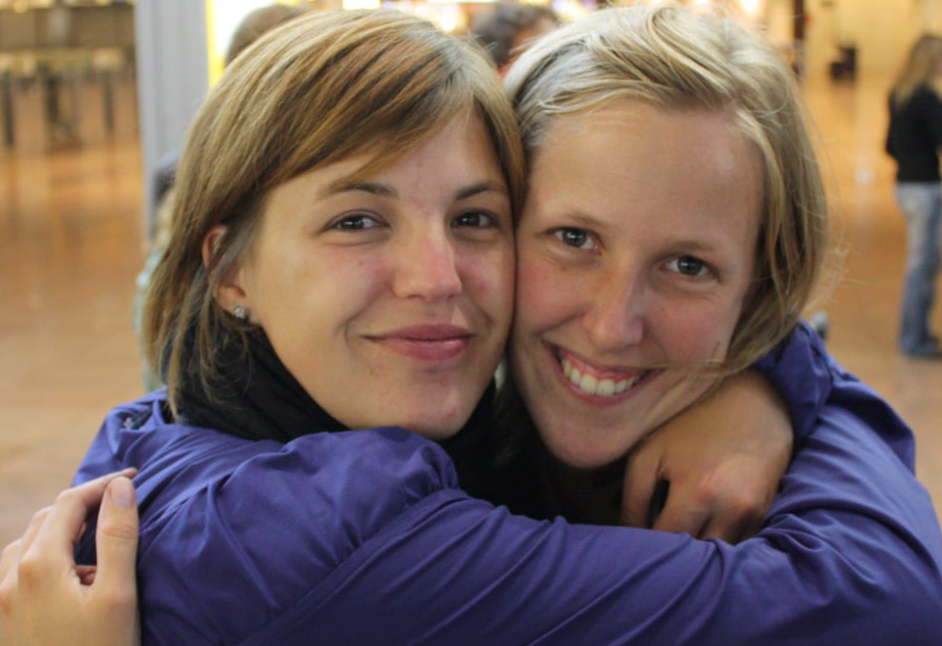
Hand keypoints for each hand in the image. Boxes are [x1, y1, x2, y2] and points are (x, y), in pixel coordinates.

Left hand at [0, 469, 140, 645]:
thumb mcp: (117, 596)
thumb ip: (118, 537)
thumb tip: (121, 489)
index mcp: (39, 564)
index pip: (70, 502)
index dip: (104, 484)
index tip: (136, 477)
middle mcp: (9, 577)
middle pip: (46, 519)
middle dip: (83, 504)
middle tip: (120, 502)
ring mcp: (0, 601)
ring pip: (27, 544)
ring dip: (61, 530)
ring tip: (95, 536)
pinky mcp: (1, 622)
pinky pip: (16, 571)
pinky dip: (43, 556)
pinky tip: (65, 575)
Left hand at [621, 371, 792, 541]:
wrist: (753, 401)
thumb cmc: (691, 423)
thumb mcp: (650, 452)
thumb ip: (632, 498)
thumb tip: (628, 535)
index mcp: (698, 494)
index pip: (666, 542)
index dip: (645, 544)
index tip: (633, 539)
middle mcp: (731, 510)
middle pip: (695, 556)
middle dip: (671, 551)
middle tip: (652, 536)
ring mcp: (754, 514)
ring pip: (719, 553)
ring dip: (697, 550)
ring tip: (676, 529)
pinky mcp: (766, 513)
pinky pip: (739, 543)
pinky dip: (718, 540)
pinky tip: (702, 523)